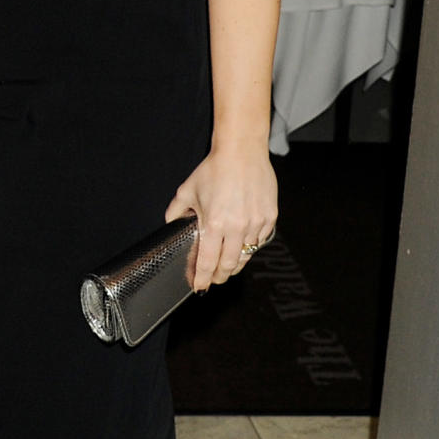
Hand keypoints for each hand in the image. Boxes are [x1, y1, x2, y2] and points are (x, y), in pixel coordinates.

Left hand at [166, 145, 276, 291]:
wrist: (242, 152)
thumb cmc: (214, 169)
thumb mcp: (187, 191)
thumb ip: (175, 211)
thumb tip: (170, 224)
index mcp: (214, 224)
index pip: (208, 262)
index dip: (203, 278)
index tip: (199, 286)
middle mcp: (237, 228)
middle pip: (229, 265)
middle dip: (220, 276)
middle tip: (214, 278)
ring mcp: (255, 224)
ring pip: (246, 255)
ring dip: (235, 263)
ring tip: (228, 265)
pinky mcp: (269, 218)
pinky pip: (259, 241)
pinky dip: (250, 246)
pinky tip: (242, 244)